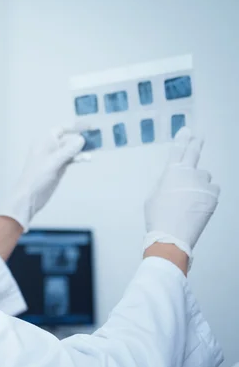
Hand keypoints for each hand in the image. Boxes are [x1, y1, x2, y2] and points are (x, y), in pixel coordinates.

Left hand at [0, 127, 86, 231]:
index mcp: (44, 141)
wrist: (30, 195)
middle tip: (96, 136)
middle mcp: (50, 147)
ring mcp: (55, 157)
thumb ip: (68, 150)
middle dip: (80, 137)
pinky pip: (71, 159)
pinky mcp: (58, 167)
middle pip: (68, 138)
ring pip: (71, 149)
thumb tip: (81, 139)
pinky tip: (88, 158)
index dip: (74, 126)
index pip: (61, 128)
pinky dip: (79, 157)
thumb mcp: (54, 161)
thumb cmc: (37, 176)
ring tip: (95, 147)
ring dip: (82, 148)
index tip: (88, 126)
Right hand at [143, 127, 219, 268]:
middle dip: (195, 144)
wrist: (172, 235)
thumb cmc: (157, 216)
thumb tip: (173, 177)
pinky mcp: (212, 195)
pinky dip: (207, 193)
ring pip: (204, 177)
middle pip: (194, 153)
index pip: (177, 150)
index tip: (187, 130)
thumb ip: (164, 182)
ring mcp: (202, 184)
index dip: (182, 139)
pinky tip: (198, 204)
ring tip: (189, 198)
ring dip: (199, 182)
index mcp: (171, 172)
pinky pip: (212, 189)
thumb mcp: (153, 195)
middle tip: (198, 137)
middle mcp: (188, 174)